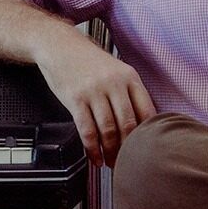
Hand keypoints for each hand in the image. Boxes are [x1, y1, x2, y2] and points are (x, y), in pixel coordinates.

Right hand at [35, 37, 156, 166]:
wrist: (59, 45)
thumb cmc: (89, 61)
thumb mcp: (116, 70)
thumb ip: (130, 93)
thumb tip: (144, 125)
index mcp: (130, 77)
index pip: (147, 111)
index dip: (148, 135)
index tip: (146, 149)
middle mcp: (114, 83)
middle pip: (128, 124)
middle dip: (129, 149)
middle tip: (128, 162)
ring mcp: (94, 91)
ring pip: (108, 130)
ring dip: (111, 152)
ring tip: (111, 163)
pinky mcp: (75, 99)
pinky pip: (87, 130)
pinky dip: (92, 149)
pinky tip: (95, 157)